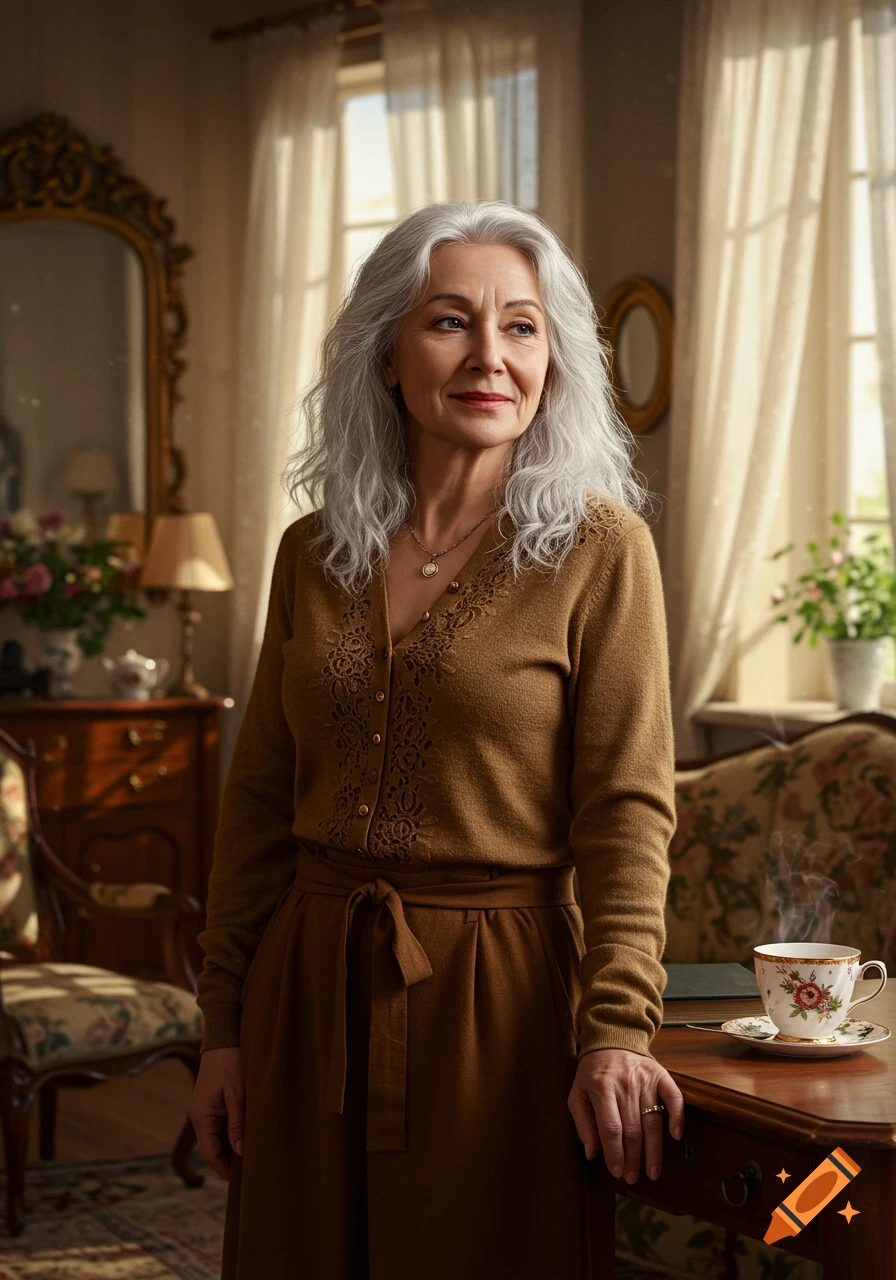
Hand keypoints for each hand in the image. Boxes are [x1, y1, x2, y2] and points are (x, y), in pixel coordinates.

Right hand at [188, 1047, 244, 1181]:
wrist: (223, 1038)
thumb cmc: (231, 1063)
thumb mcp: (238, 1095)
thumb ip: (238, 1124)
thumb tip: (240, 1152)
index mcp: (200, 1115)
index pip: (209, 1152)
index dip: (223, 1169)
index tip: (239, 1180)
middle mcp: (197, 1114)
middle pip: (210, 1147)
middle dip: (226, 1161)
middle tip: (247, 1172)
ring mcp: (201, 1109)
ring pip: (214, 1137)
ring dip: (228, 1147)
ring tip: (249, 1157)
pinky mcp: (208, 1103)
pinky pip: (216, 1125)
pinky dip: (228, 1134)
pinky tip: (243, 1137)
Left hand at [567, 1047, 683, 1183]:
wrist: (611, 1041)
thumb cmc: (592, 1073)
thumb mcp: (577, 1094)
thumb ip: (583, 1124)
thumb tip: (592, 1154)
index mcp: (601, 1087)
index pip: (611, 1128)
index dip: (615, 1154)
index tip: (617, 1172)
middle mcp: (625, 1084)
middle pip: (633, 1129)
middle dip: (634, 1158)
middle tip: (633, 1177)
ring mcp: (645, 1079)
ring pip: (653, 1121)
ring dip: (654, 1150)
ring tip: (653, 1171)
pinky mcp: (661, 1075)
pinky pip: (674, 1097)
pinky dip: (678, 1116)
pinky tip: (676, 1135)